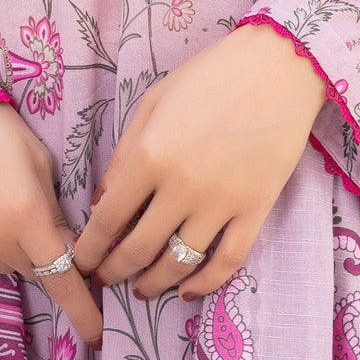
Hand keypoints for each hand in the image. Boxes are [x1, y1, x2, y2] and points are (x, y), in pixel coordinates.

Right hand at [0, 102, 102, 345]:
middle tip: (30, 215)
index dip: (82, 310)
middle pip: (28, 268)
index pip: (61, 278)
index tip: (97, 335)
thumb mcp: (37, 159)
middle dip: (37, 252)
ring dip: (5, 245)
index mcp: (26, 216)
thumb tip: (64, 245)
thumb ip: (53, 207)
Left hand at [71, 24, 325, 301]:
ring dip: (154, 283)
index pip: (108, 218)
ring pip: (179, 263)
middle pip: (139, 249)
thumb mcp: (153, 102)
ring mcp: (221, 202)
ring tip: (142, 289)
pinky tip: (188, 291)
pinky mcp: (255, 210)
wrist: (277, 68)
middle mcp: (181, 186)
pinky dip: (205, 284)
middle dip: (115, 272)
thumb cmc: (208, 77)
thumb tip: (102, 203)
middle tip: (106, 280)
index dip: (90, 248)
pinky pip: (227, 263)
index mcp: (150, 154)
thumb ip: (124, 153)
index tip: (82, 263)